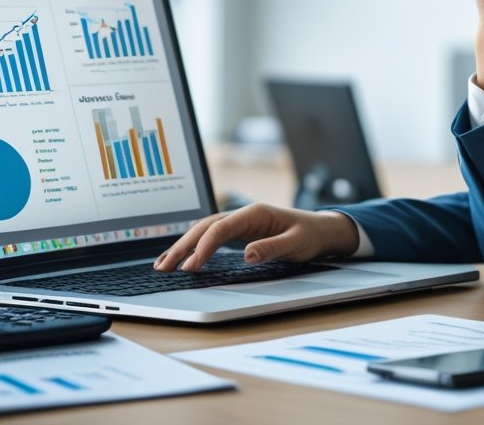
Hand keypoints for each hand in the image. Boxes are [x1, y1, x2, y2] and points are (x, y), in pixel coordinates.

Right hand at [152, 203, 360, 271]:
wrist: (321, 229)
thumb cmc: (310, 235)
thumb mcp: (295, 244)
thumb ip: (271, 248)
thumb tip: (246, 255)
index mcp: (254, 214)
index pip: (219, 229)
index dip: (202, 248)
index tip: (191, 268)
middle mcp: (242, 215)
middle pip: (204, 228)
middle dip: (182, 247)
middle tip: (164, 268)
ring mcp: (239, 222)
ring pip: (204, 231)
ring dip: (183, 246)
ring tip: (162, 265)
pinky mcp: (239, 232)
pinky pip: (211, 237)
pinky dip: (194, 246)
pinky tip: (182, 257)